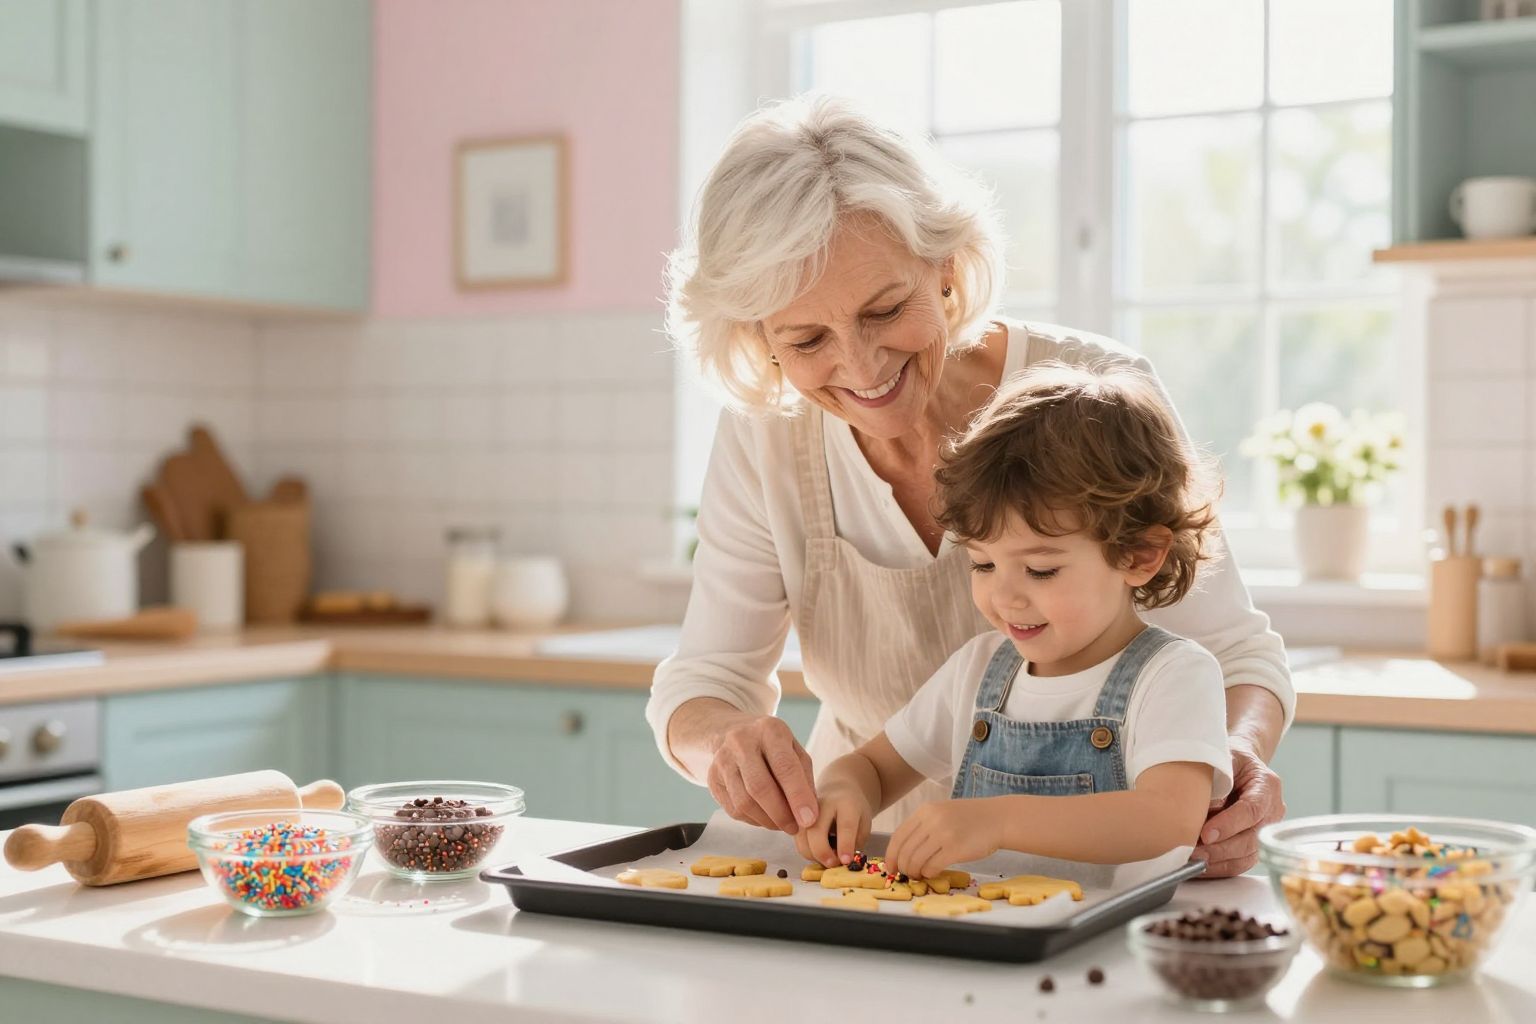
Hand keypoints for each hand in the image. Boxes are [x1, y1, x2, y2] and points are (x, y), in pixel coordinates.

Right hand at [706, 714, 818, 833]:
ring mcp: (722, 759)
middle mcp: (741, 741)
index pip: (785, 767)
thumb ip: (804, 779)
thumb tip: (809, 815)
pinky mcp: (712, 778)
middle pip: (760, 787)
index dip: (798, 797)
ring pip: (744, 802)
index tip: (808, 820)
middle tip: (795, 828)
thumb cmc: (773, 747)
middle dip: (781, 814)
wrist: (735, 734)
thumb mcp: (795, 751)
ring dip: (767, 821)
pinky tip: (764, 817)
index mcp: (769, 730)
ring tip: (781, 824)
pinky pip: (733, 809)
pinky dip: (753, 820)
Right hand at [794, 783, 872, 867]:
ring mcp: (805, 811)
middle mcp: (822, 804)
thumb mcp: (864, 824)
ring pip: (803, 840)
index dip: (845, 845)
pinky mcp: (796, 820)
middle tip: (834, 864)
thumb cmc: (853, 811)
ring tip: (829, 858)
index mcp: (845, 803)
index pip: (845, 825)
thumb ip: (856, 842)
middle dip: (823, 852)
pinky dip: (808, 853)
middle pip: (816, 830)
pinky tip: (820, 852)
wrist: (838, 791)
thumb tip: (842, 862)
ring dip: (815, 856)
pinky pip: (798, 843)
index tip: (846, 861)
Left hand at [884, 799, 1002, 880]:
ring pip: (916, 860)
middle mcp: (931, 820)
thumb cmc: (970, 820)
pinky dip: (929, 873)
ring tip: (921, 875)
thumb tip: (903, 853)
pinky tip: (934, 873)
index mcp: (925, 811)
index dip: (891, 855)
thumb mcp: (942, 814)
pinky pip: (932, 866)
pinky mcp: (956, 848)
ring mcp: (943, 833)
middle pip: (905, 851)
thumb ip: (923, 828)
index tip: (890, 868)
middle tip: (908, 875)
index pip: (898, 836)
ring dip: (915, 872)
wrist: (998, 819)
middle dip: (903, 867)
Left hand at [1195, 742, 1284, 877]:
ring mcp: (1266, 830)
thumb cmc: (1230, 758)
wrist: (1240, 763)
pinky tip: (1198, 866)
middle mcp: (1272, 811)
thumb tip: (1205, 807)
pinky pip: (1240, 863)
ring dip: (1218, 861)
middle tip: (1193, 852)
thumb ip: (1217, 778)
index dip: (1230, 824)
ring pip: (1247, 855)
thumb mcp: (1224, 756)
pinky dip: (1219, 867)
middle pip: (1252, 838)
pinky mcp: (1254, 843)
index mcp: (1268, 785)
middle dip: (1221, 848)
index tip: (1206, 833)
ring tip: (1192, 860)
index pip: (1252, 809)